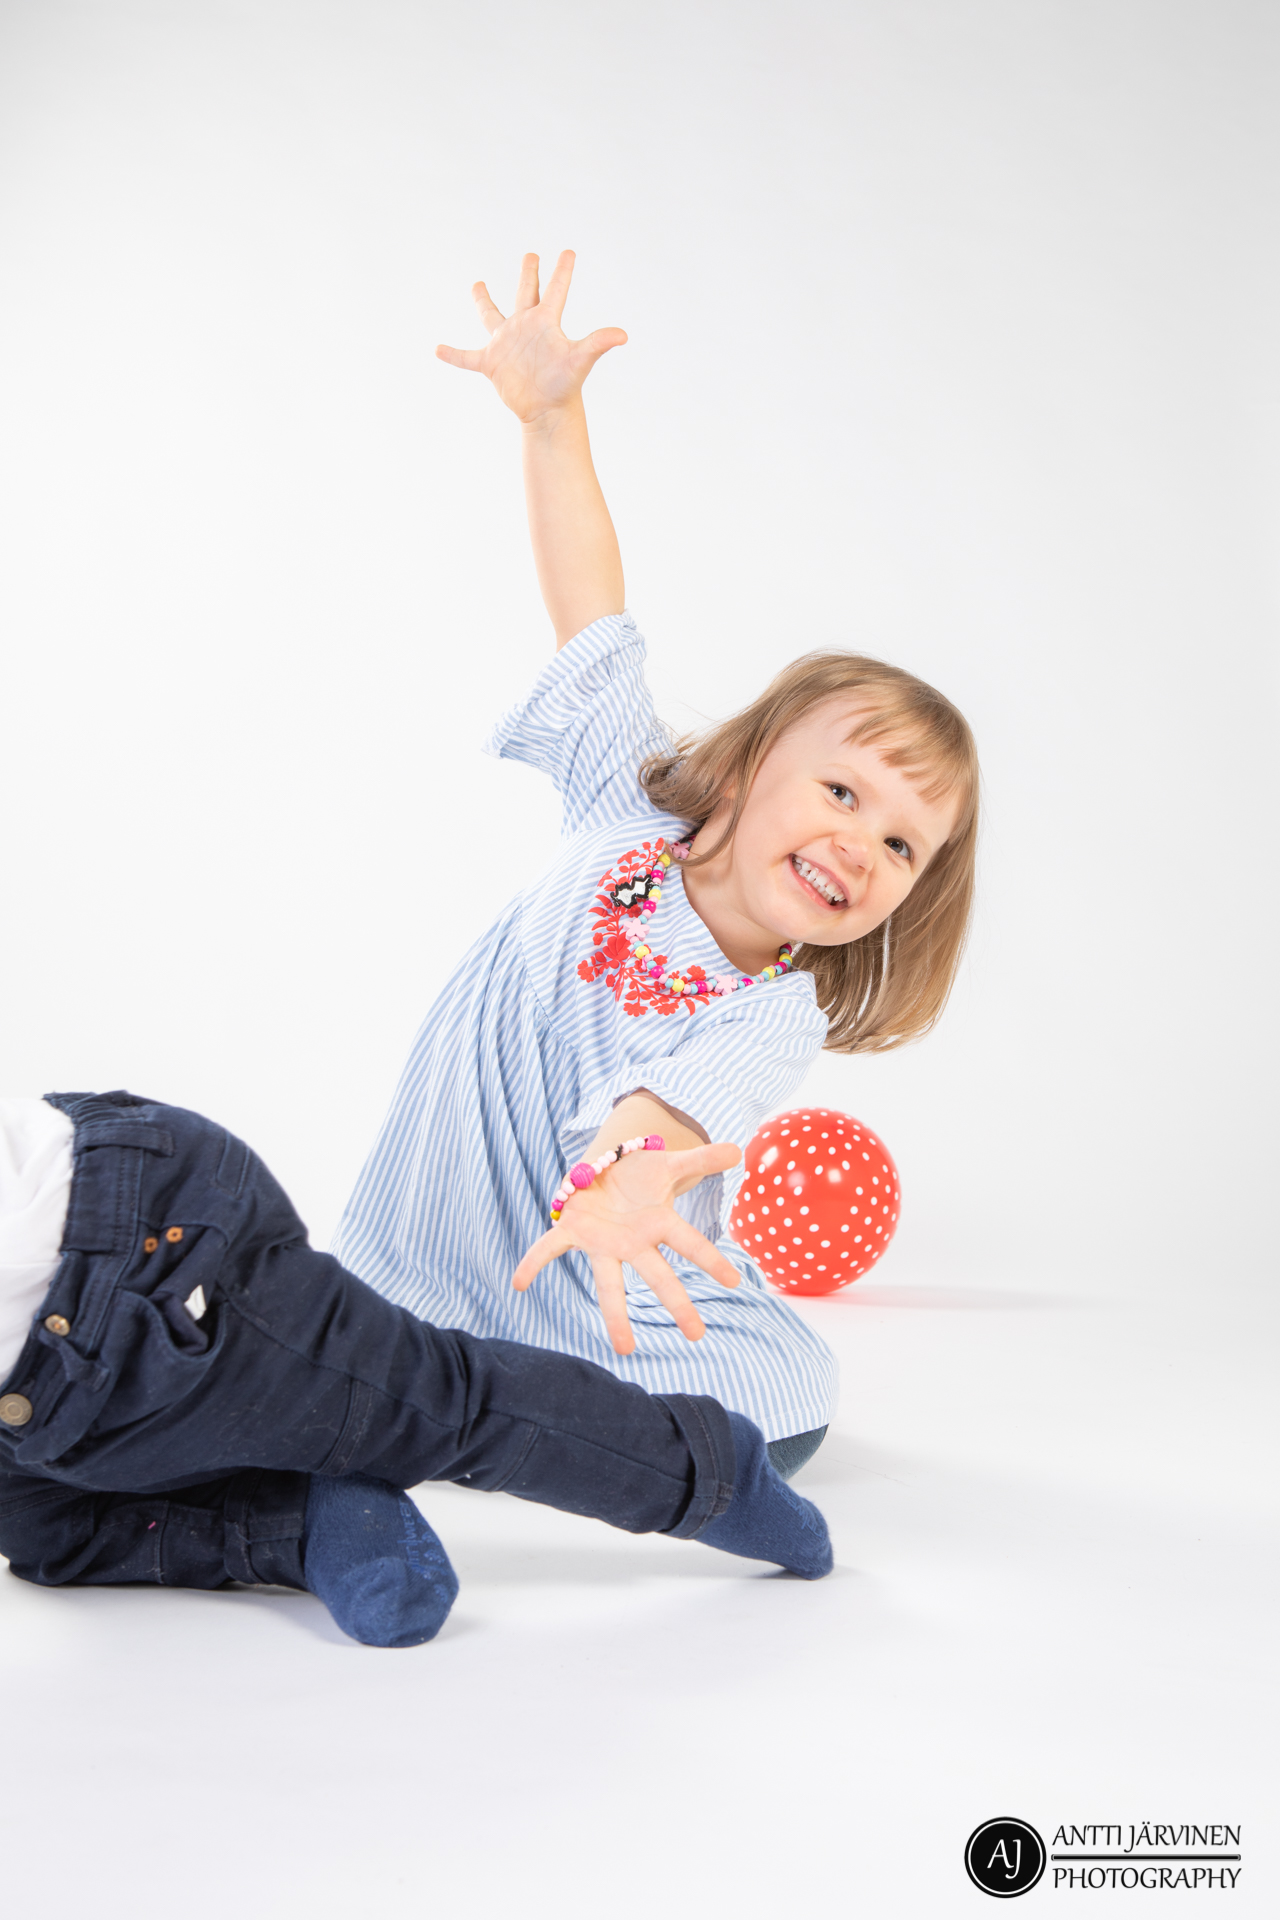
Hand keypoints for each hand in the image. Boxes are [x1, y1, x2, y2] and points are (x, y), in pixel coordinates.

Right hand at [436, 251, 626, 425]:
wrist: (547, 412)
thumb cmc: (565, 386)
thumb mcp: (579, 360)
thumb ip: (597, 343)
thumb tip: (623, 335)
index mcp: (545, 322)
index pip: (556, 290)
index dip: (562, 270)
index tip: (569, 252)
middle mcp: (525, 327)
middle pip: (526, 293)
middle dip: (529, 273)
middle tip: (530, 256)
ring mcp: (506, 344)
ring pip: (491, 316)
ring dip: (483, 301)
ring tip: (478, 285)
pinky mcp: (491, 363)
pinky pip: (467, 357)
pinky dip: (453, 354)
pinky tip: (438, 349)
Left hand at [513, 1142, 742, 1355]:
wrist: (603, 1171)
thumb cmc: (639, 1175)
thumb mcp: (670, 1164)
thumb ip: (701, 1160)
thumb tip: (740, 1151)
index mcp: (658, 1224)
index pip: (690, 1242)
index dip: (711, 1259)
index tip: (734, 1281)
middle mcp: (632, 1241)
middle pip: (657, 1275)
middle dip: (677, 1303)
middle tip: (697, 1334)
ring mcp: (602, 1241)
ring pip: (609, 1283)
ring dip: (615, 1315)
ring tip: (624, 1349)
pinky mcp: (572, 1230)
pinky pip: (549, 1247)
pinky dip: (533, 1263)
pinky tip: (518, 1283)